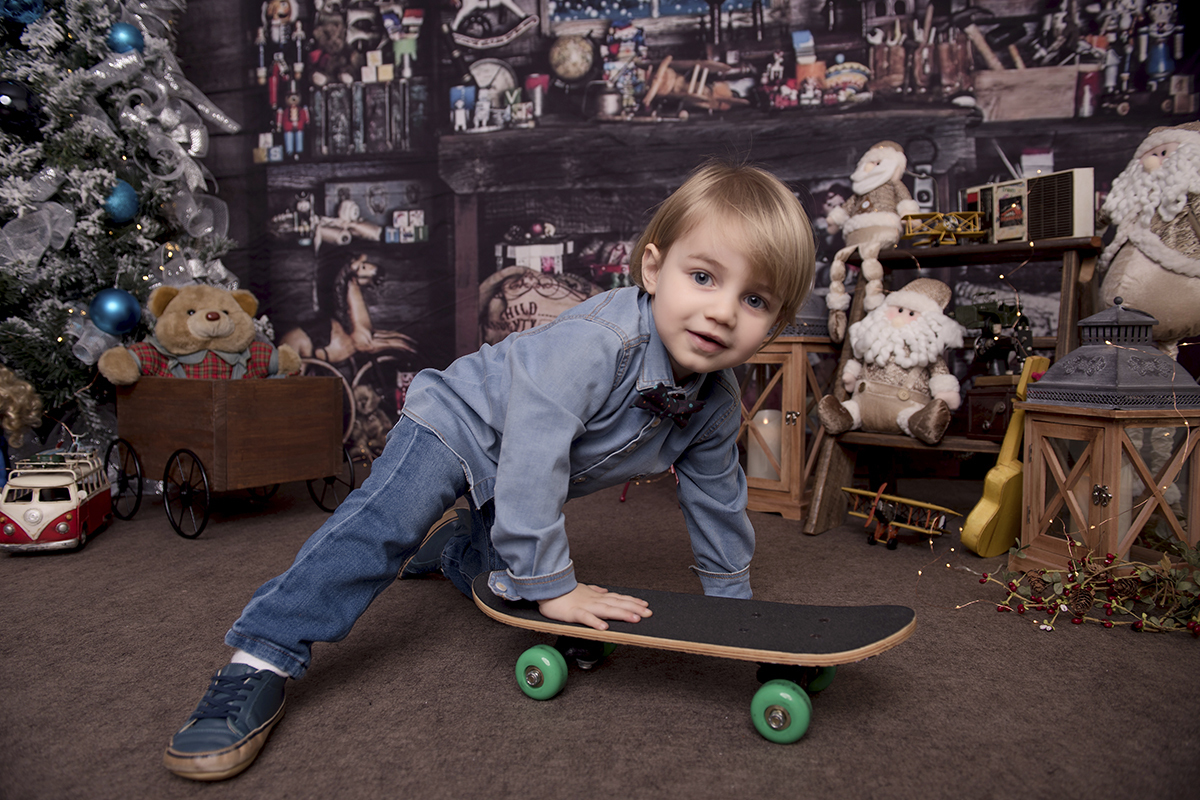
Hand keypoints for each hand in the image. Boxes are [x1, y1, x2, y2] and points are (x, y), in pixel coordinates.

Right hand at [537, 584, 651, 630]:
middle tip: (648, 613)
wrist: (546, 588)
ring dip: (621, 613)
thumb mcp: (582, 589)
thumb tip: (605, 591)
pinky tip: (604, 627)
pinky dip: (595, 622)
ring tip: (635, 619)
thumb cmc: (563, 592)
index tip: (645, 605)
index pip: (618, 598)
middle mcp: (594, 600)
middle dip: (634, 608)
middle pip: (617, 604)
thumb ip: (595, 590)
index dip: (632, 601)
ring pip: (606, 609)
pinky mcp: (573, 613)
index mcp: (596, 597)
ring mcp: (585, 606)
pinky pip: (585, 617)